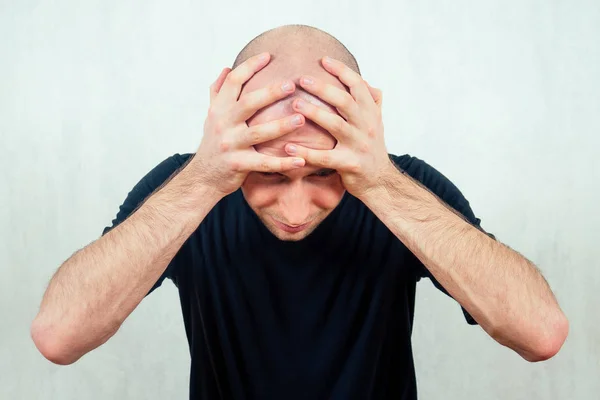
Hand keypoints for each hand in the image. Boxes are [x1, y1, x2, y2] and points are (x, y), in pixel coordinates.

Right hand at [190, 52, 305, 197]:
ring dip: (281, 125)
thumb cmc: (212, 144)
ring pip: (259, 133)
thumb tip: (227, 68)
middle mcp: (223, 124)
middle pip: (248, 103)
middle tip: (292, 84)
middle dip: (270, 93)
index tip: (268, 55)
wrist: (203, 177)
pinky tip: (300, 160)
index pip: (234, 81)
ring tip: (301, 119)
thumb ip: (218, 93)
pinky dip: (283, 162)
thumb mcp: (211, 116)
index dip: (250, 66)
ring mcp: (230, 144)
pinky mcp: (238, 165)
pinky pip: (264, 163)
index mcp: (219, 109)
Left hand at [283, 56, 393, 199]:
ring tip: (295, 104)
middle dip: (322, 88)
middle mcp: (367, 126)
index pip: (357, 85)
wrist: (380, 181)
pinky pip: (325, 157)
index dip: (341, 70)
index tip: (323, 60)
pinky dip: (306, 152)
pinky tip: (288, 147)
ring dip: (314, 113)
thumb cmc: (372, 148)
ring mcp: (359, 145)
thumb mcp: (376, 123)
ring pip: (335, 125)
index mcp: (370, 112)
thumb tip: (368, 83)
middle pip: (344, 101)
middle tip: (301, 78)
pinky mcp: (350, 164)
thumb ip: (371, 103)